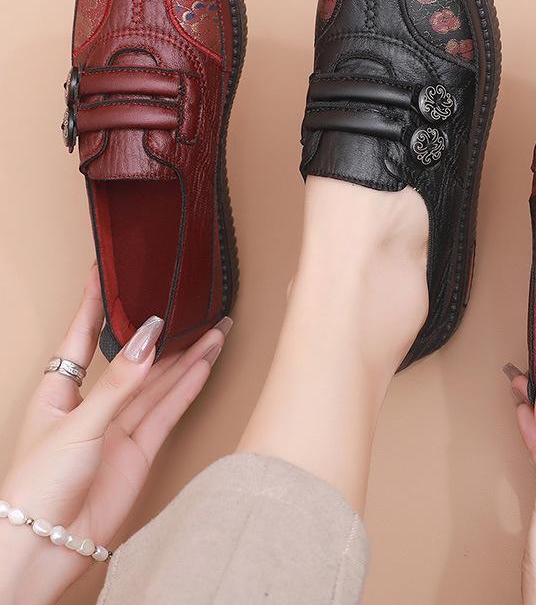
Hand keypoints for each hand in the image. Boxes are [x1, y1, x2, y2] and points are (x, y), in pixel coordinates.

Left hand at [0, 266, 230, 604]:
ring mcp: (118, 428)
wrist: (45, 548)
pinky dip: (188, 387)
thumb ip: (120, 382)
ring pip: (159, 383)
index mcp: (58, 390)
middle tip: (190, 305)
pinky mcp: (140, 451)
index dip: (98, 304)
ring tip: (216, 329)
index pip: (83, 335)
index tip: (110, 270)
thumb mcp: (76, 424)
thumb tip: (148, 335)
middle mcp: (92, 404)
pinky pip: (169, 411)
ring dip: (187, 357)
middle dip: (162, 332)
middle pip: (134, 358)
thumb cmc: (36, 486)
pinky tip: (206, 365)